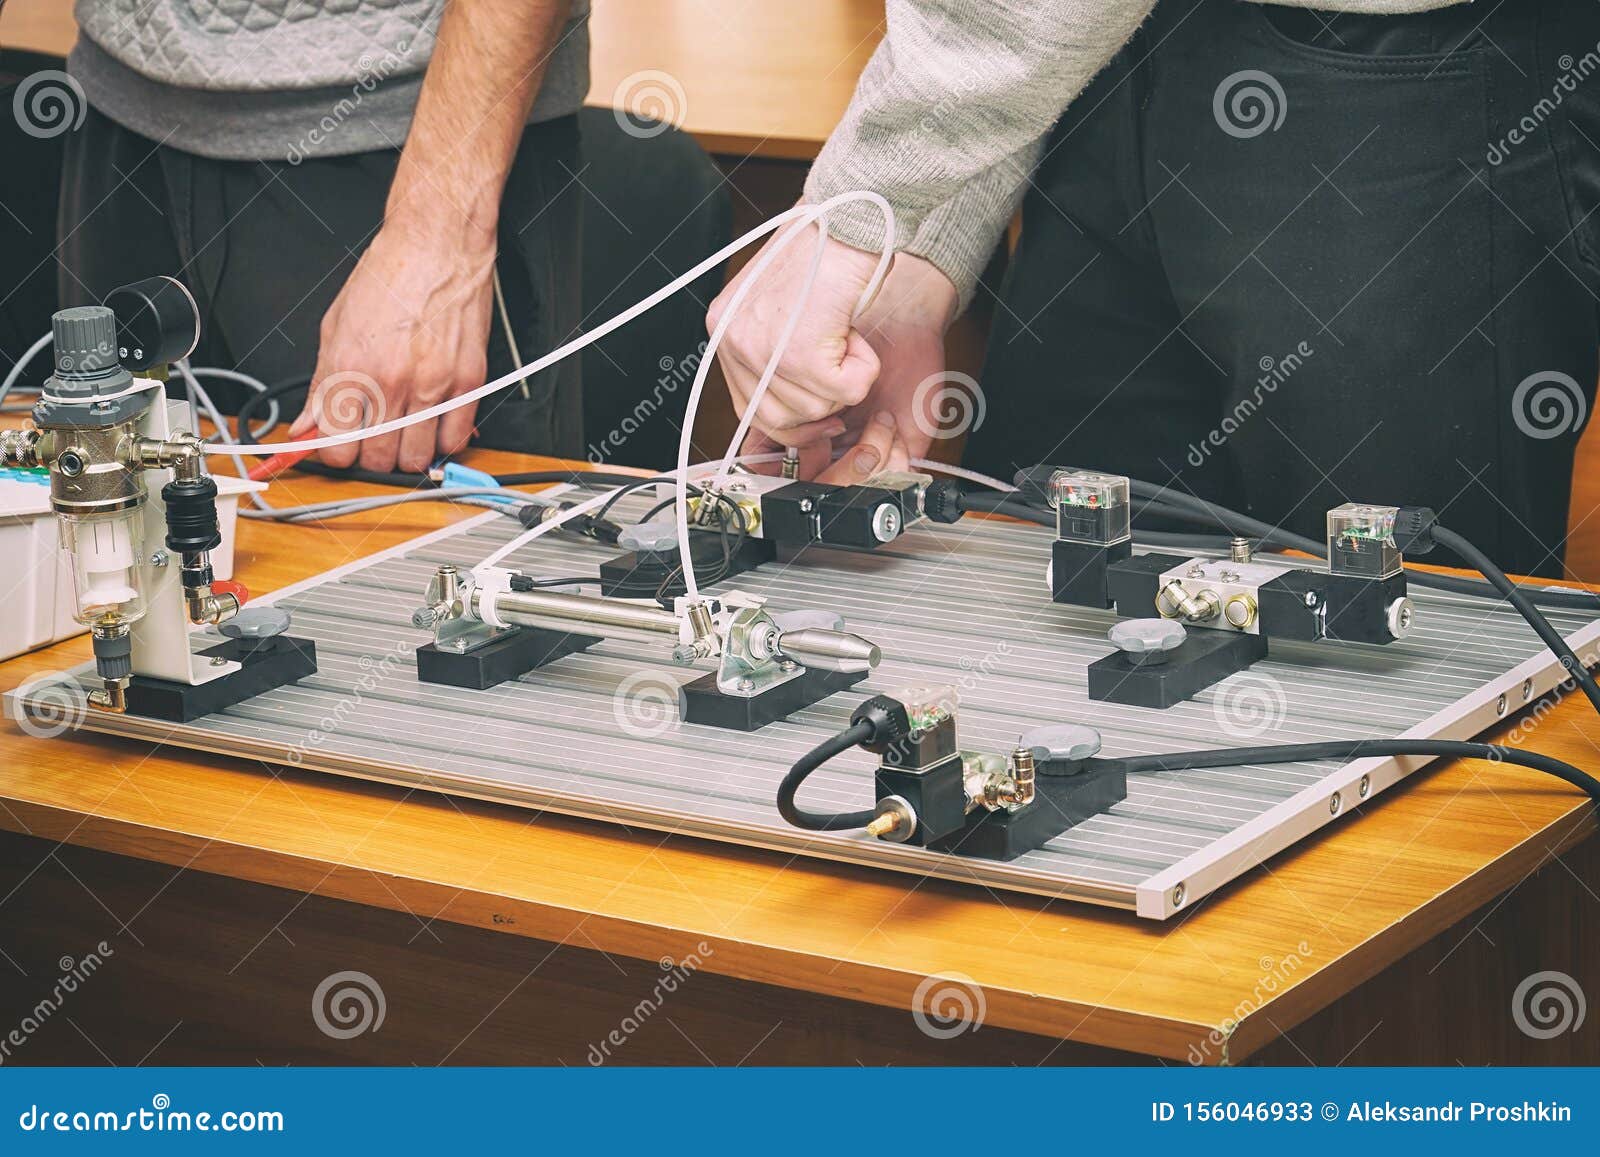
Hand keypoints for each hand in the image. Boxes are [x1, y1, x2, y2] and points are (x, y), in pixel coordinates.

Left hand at [291, 218, 495, 472]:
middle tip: (372, 440)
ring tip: (404, 436)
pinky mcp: (467, 382)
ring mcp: (432, 385)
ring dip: (407, 455)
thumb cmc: (390, 275)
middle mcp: (390, 381)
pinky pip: (455, 440)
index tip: (341, 446)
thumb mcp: (336, 325)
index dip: (335, 453)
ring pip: (416, 458)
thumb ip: (321, 381)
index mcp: (351, 367)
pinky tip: (434, 428)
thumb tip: (308, 422)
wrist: (437, 245)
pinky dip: (443, 444)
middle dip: (371, 457)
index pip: (335, 445)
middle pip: (376, 459)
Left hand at [710, 233, 957, 478]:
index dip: (793, 420)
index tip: (825, 415)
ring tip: (845, 332)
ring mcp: (760, 347)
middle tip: (841, 362)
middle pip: (779, 418)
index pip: (748, 407)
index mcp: (724, 330)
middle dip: (821, 402)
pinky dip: (864, 369)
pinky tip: (855, 331)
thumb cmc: (826, 249)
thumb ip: (776, 352)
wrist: (847, 213)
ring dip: (846, 379)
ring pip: (814, 409)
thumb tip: (800, 416)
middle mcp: (732, 340)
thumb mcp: (782, 305)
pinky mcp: (798, 352)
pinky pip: (845, 392)